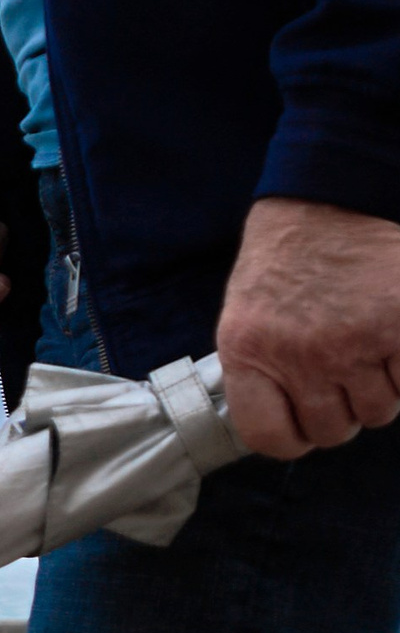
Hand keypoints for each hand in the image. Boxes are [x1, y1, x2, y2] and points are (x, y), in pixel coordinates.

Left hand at [216, 199, 399, 459]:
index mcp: (248, 351)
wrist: (331, 194)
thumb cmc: (286, 256)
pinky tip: (391, 337)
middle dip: (340, 409)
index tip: (303, 424)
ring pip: (379, 412)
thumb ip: (260, 372)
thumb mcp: (247, 314)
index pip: (269, 437)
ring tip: (367, 348)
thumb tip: (284, 426)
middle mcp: (299, 353)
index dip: (292, 437)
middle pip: (332, 430)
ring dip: (378, 390)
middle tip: (341, 374)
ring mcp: (354, 342)